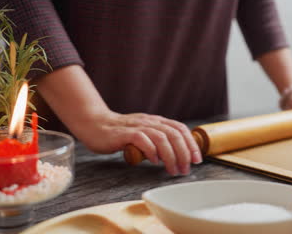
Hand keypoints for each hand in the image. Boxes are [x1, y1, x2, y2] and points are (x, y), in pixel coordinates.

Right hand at [77, 111, 202, 175]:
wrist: (94, 124)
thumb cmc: (119, 133)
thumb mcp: (143, 134)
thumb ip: (157, 141)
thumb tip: (175, 156)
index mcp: (156, 121)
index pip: (180, 129)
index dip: (191, 143)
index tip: (196, 159)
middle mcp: (149, 121)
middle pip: (174, 134)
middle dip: (184, 153)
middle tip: (186, 168)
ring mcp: (137, 126)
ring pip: (161, 137)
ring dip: (170, 155)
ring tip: (172, 169)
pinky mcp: (125, 133)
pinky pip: (142, 139)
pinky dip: (151, 151)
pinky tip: (154, 161)